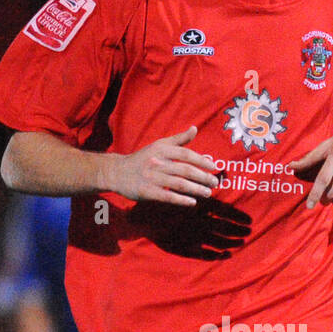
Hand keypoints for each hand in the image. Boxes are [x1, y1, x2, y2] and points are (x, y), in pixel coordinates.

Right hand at [104, 126, 219, 205]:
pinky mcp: (147, 192)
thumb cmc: (142, 158)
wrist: (117, 172)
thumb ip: (178, 139)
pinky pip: (167, 196)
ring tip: (208, 193)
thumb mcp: (159, 145)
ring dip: (196, 189)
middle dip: (202, 177)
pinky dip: (181, 200)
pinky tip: (192, 202)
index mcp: (161, 150)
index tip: (214, 167)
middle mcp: (157, 162)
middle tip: (214, 183)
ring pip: (179, 184)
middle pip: (185, 170)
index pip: (186, 154)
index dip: (201, 160)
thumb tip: (195, 129)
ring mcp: (152, 178)